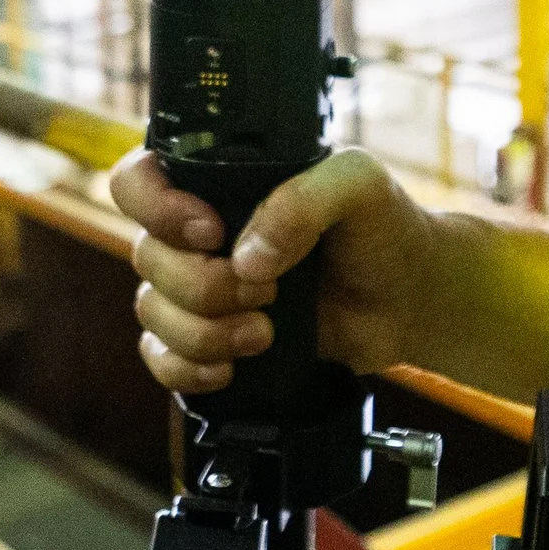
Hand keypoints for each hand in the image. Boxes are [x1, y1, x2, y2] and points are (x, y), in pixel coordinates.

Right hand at [112, 146, 444, 401]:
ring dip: (202, 331)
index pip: (138, 180)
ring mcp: (203, 285)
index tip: (212, 231)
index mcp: (221, 180)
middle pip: (145, 255)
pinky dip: (185, 368)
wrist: (410, 298)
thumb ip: (303, 200)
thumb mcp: (358, 186)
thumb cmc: (384, 228)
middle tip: (267, 290)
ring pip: (151, 310)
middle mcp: (201, 230)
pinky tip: (228, 369)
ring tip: (265, 332)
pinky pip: (160, 357)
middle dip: (203, 284)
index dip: (157, 209)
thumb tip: (248, 256)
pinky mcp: (212, 336)